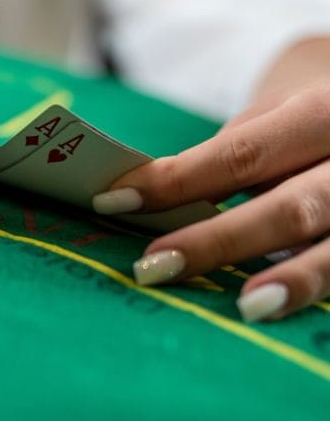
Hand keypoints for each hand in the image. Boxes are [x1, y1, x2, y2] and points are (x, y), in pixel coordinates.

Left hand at [93, 39, 329, 322]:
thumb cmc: (309, 119)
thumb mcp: (273, 117)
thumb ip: (229, 157)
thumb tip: (147, 199)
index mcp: (321, 112)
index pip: (242, 154)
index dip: (177, 182)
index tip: (112, 201)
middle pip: (293, 207)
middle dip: (220, 242)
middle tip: (151, 268)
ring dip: (293, 279)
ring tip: (245, 307)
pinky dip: (314, 288)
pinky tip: (281, 309)